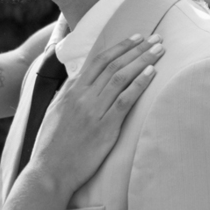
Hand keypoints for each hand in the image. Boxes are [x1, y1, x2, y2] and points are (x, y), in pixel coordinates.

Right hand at [31, 33, 163, 193]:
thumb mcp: (55, 112)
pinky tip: (152, 73)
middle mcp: (82, 96)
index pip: (98, 60)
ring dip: (142, 60)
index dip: (119, 47)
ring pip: (120, 77)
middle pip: (113, 64)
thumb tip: (81, 82)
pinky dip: (139, 84)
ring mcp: (93, 111)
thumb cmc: (53, 145)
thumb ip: (69, 95)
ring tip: (159, 50)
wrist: (50, 171)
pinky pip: (124, 100)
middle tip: (155, 37)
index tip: (136, 38)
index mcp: (70, 90)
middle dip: (136, 48)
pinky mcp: (104, 128)